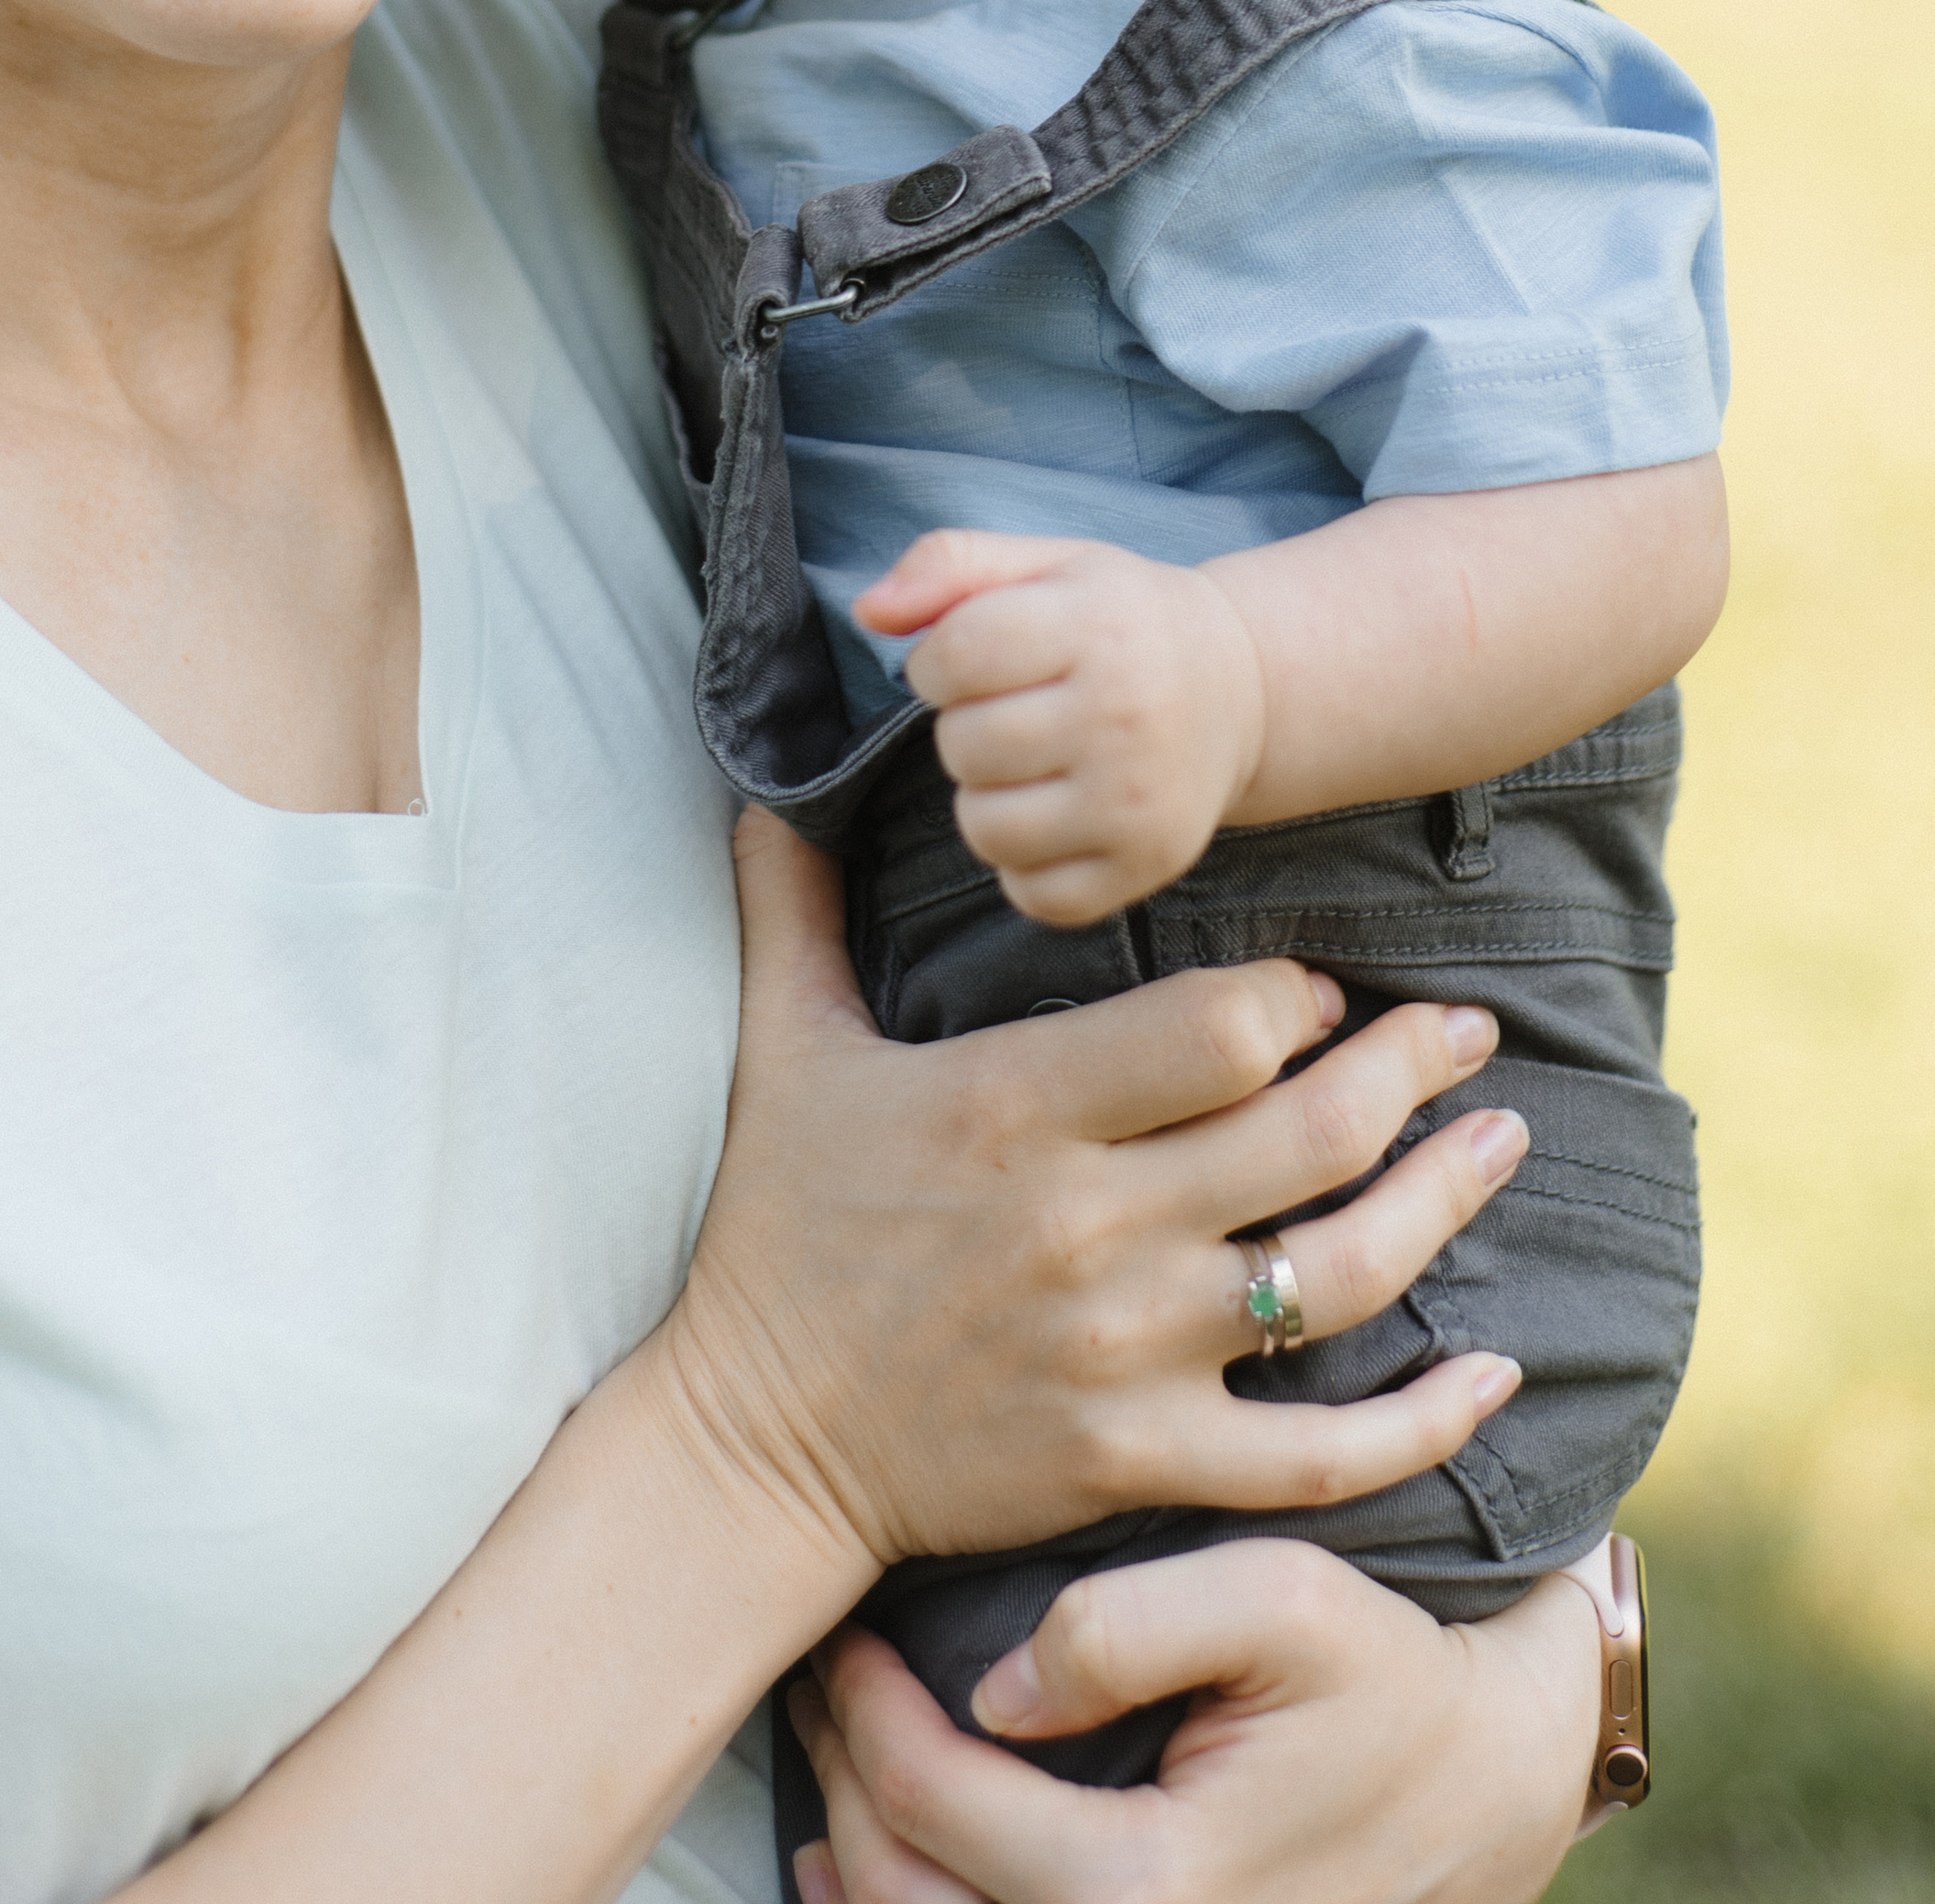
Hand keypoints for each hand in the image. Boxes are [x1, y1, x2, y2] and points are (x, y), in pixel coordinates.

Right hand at [659, 814, 1527, 1576]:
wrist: (748, 1442)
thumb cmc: (776, 1230)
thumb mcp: (781, 1051)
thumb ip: (793, 908)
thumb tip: (764, 785)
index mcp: (1012, 1109)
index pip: (1214, 1030)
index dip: (1293, 1001)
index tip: (1321, 990)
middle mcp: (1087, 1225)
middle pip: (1309, 1134)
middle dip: (1412, 1069)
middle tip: (1467, 1032)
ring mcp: (1124, 1354)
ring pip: (1340, 1274)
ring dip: (1445, 1200)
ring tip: (1500, 1139)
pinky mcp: (1140, 1462)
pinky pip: (1320, 1453)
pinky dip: (1425, 1420)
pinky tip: (1492, 1372)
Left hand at [785, 1543, 1599, 1903]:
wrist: (1487, 1786)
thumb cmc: (1385, 1678)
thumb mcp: (1284, 1597)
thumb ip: (1129, 1624)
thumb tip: (996, 1690)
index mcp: (1152, 1885)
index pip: (936, 1803)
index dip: (865, 1714)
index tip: (842, 1635)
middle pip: (908, 1894)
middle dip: (843, 1779)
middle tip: (819, 1678)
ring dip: (860, 1856)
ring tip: (833, 1758)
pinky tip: (868, 1867)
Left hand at [855, 532, 1266, 923]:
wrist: (1243, 689)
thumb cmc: (1120, 620)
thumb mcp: (1047, 564)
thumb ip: (949, 564)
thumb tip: (868, 611)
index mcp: (1099, 625)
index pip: (956, 654)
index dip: (938, 660)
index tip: (973, 659)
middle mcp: (1127, 716)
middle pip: (964, 745)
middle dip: (966, 726)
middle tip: (1016, 710)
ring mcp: (1138, 802)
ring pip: (984, 827)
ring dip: (987, 797)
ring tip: (1032, 763)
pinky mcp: (1146, 867)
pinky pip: (1029, 893)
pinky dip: (1025, 862)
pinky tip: (1058, 814)